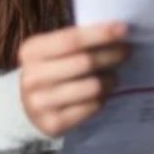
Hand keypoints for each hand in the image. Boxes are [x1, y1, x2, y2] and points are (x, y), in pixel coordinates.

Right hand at [18, 22, 129, 137]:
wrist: (27, 106)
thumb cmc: (51, 69)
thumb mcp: (53, 50)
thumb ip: (77, 40)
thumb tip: (117, 32)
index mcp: (31, 51)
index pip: (71, 39)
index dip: (100, 34)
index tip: (124, 29)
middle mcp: (32, 77)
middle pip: (84, 62)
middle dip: (111, 55)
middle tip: (126, 51)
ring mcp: (40, 102)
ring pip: (92, 87)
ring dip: (110, 80)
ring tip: (113, 77)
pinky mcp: (53, 123)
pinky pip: (91, 107)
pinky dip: (101, 99)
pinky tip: (101, 94)